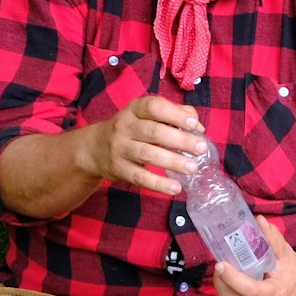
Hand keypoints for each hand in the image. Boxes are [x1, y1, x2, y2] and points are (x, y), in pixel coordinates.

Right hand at [74, 95, 205, 195]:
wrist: (94, 148)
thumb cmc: (132, 128)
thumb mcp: (146, 115)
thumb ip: (174, 115)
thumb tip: (198, 127)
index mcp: (135, 109)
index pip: (154, 107)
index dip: (175, 115)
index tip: (194, 125)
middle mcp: (125, 126)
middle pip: (154, 132)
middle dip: (180, 140)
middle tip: (201, 148)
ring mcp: (120, 148)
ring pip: (148, 154)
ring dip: (173, 162)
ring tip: (193, 168)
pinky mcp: (119, 169)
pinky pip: (140, 177)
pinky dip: (159, 184)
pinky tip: (176, 188)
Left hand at [213, 219, 295, 295]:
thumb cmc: (294, 272)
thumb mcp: (286, 253)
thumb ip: (272, 238)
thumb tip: (258, 220)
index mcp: (277, 294)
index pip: (250, 290)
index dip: (233, 278)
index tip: (221, 264)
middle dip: (221, 283)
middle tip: (218, 266)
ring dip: (222, 291)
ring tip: (222, 274)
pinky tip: (229, 287)